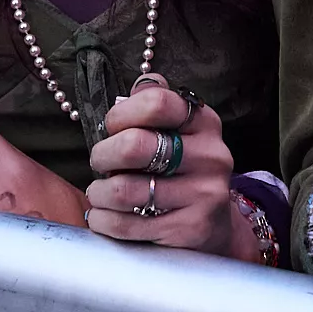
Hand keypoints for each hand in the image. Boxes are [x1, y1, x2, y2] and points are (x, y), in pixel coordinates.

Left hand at [84, 75, 241, 254]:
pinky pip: (126, 225)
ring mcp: (203, 194)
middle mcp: (210, 155)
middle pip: (135, 146)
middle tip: (100, 162)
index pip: (157, 102)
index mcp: (204, 123)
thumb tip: (142, 82)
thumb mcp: (180, 133)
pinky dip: (102, 220)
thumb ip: (157, 104)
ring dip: (98, 192)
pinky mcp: (190, 229)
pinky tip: (103, 216)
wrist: (215, 227)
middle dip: (102, 154)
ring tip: (99, 193)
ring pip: (124, 190)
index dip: (121, 114)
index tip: (111, 127)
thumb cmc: (182, 173)